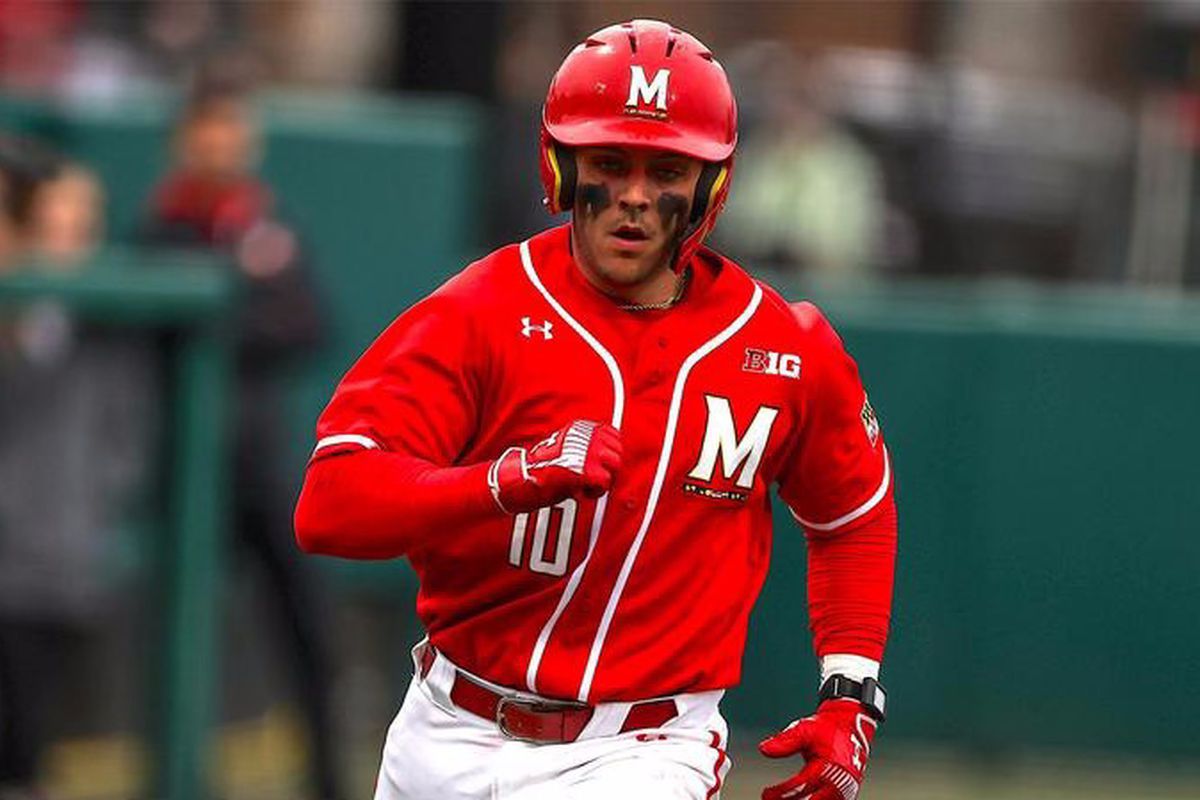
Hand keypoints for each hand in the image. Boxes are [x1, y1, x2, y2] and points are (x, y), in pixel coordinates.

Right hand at [488, 420, 621, 513]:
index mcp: (580, 428)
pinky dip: (595, 492)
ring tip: (586, 486)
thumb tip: (604, 457)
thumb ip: (583, 448)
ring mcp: (589, 452)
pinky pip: (605, 483)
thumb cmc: (540, 467)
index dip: (611, 452)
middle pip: (617, 452)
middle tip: (596, 480)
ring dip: (603, 480)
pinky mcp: (588, 470)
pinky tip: (580, 492)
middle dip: (610, 469)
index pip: (613, 435)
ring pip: (614, 468)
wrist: (523, 477)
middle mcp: (587, 437)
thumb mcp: (563, 448)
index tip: (604, 464)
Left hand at [760, 699, 878, 799]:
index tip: (766, 795)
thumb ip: (785, 741)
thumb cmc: (825, 728)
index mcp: (829, 766)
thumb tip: (763, 749)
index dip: (783, 792)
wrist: (851, 728)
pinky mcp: (844, 795)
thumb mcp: (805, 729)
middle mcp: (839, 782)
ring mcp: (844, 791)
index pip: (803, 784)